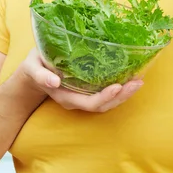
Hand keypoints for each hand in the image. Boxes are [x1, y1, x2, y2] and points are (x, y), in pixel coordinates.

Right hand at [17, 49, 143, 111]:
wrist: (33, 72)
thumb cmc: (35, 66)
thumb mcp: (32, 67)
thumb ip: (41, 75)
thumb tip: (54, 81)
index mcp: (65, 96)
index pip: (89, 103)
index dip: (104, 97)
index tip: (118, 86)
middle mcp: (77, 99)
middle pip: (103, 105)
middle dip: (122, 96)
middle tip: (137, 82)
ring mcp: (83, 96)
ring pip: (108, 102)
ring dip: (125, 93)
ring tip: (139, 81)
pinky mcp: (89, 90)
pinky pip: (107, 94)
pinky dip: (121, 89)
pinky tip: (132, 77)